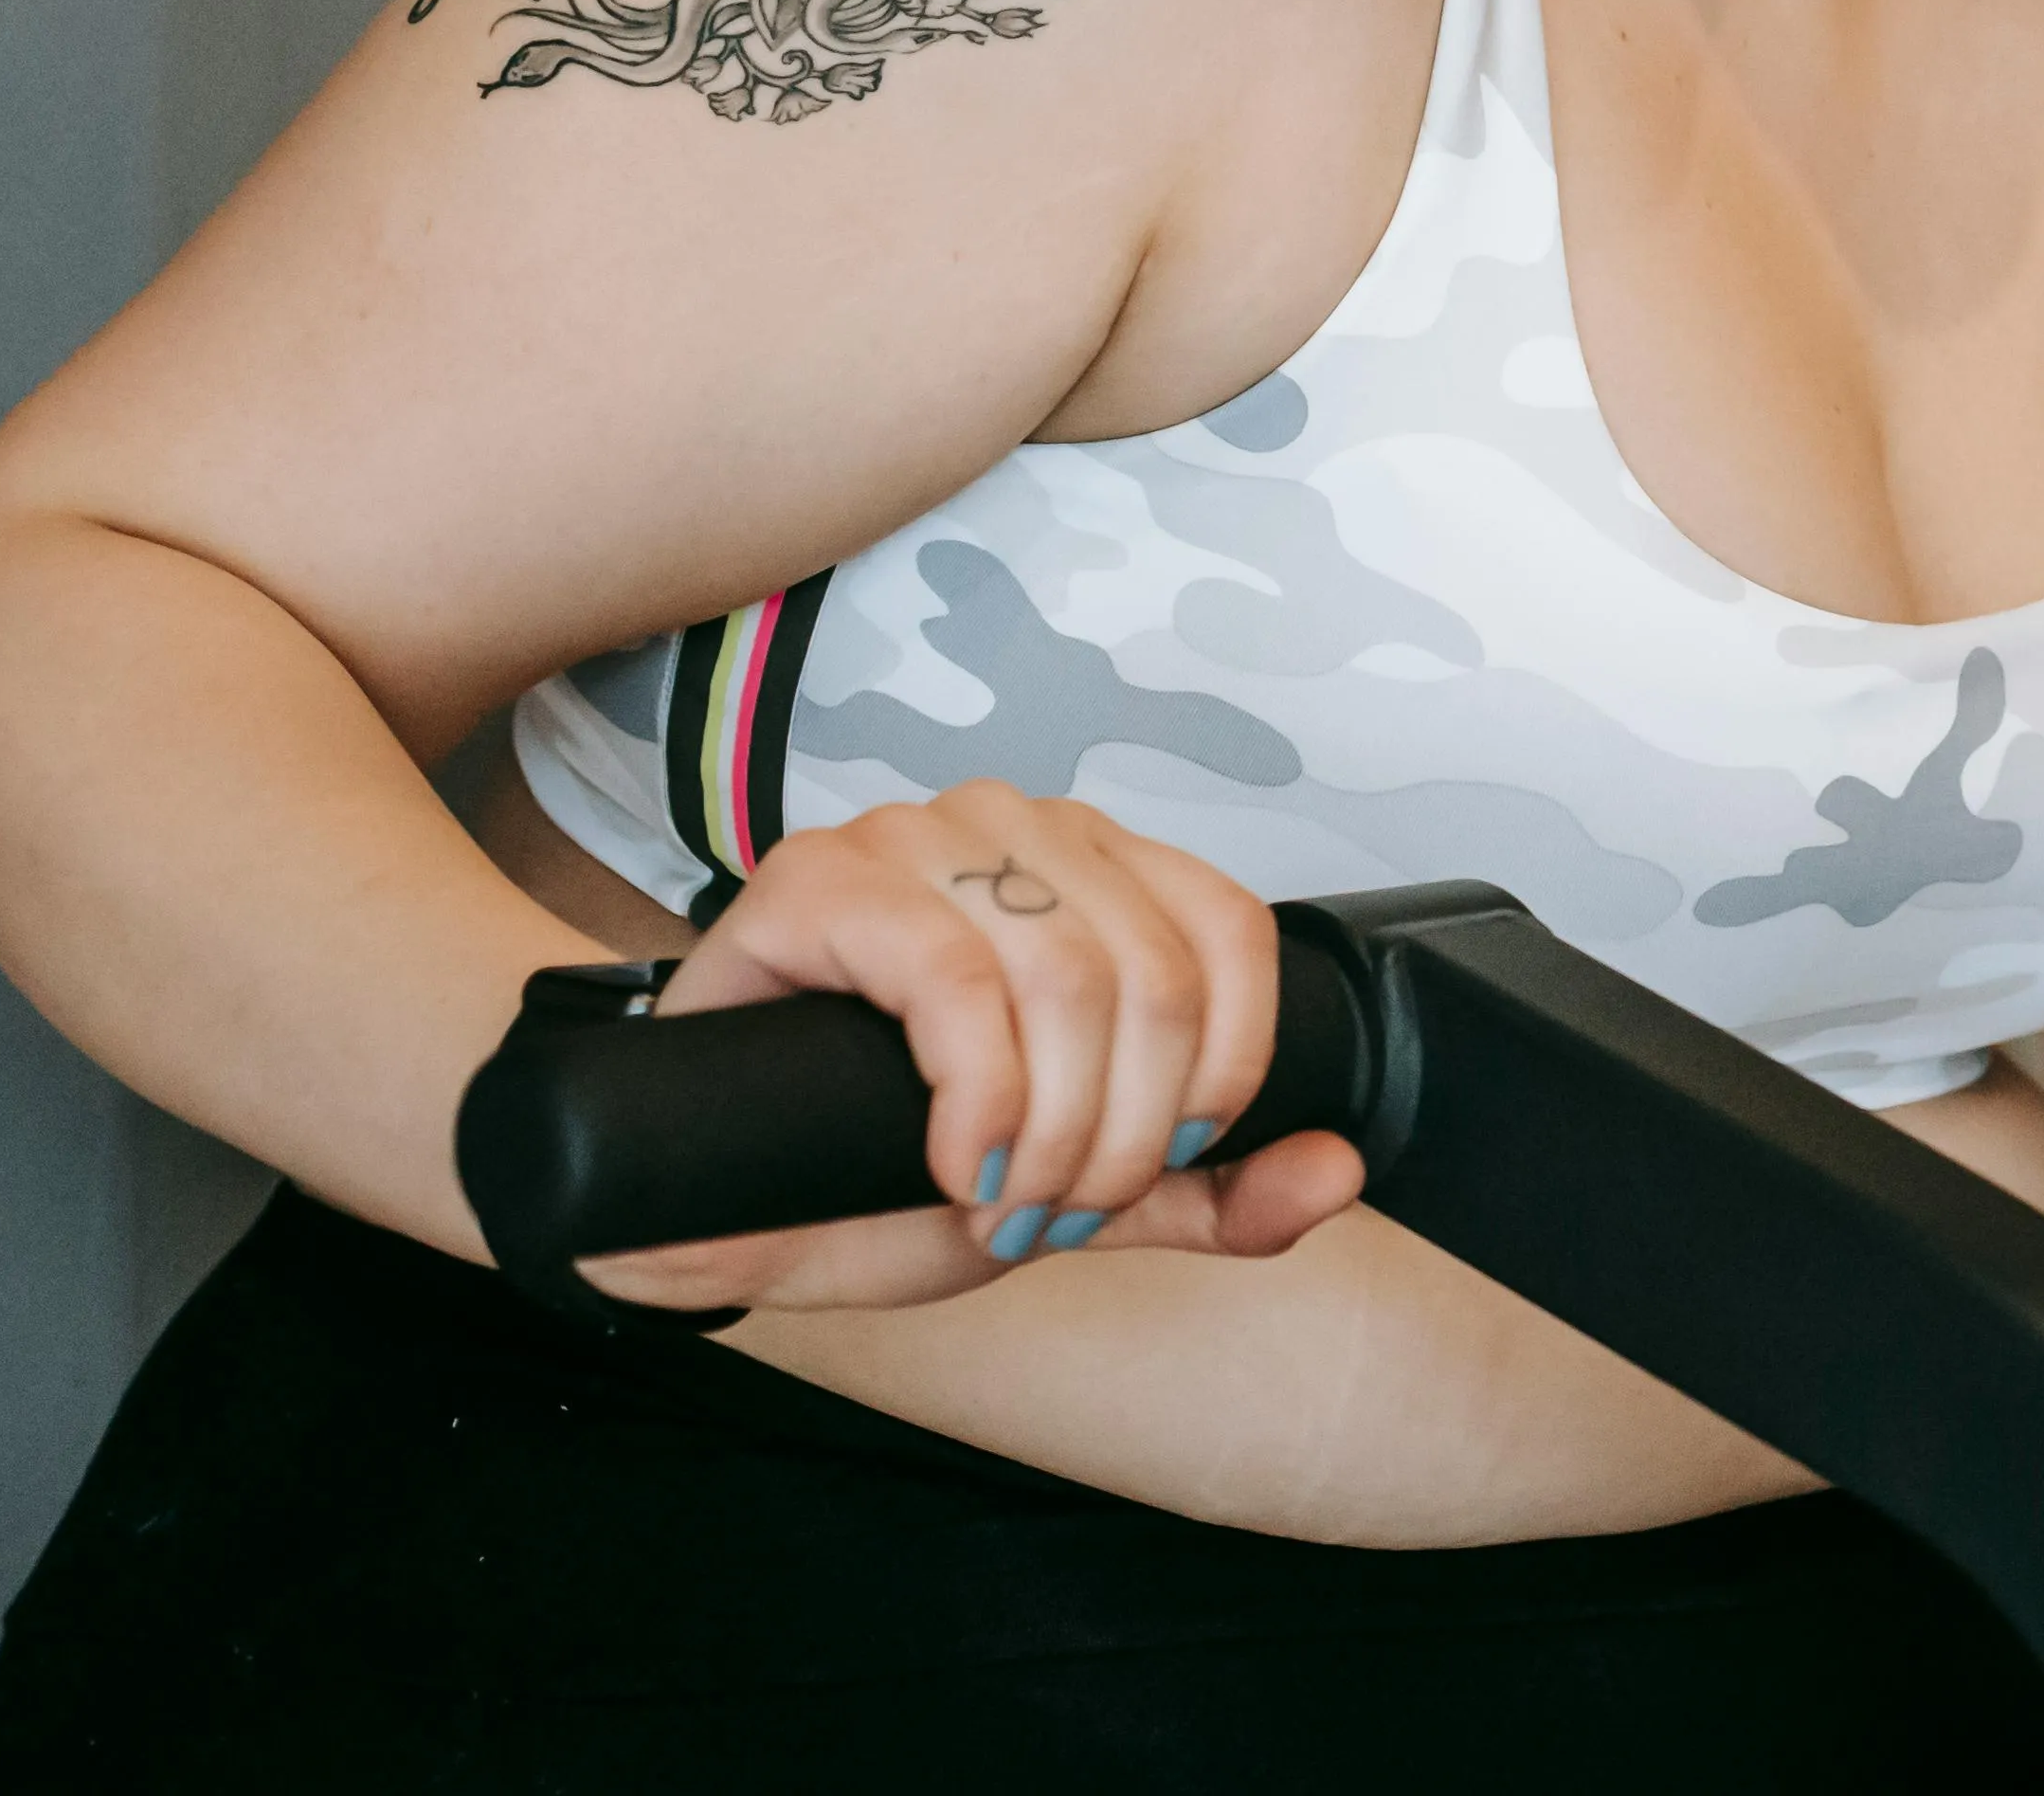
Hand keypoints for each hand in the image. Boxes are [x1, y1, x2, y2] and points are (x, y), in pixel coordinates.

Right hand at [565, 782, 1364, 1315]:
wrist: (704, 1208)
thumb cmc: (877, 1169)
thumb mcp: (1076, 1191)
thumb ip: (1209, 1189)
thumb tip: (1339, 1167)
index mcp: (1096, 870)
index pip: (1231, 933)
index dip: (1221, 1074)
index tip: (1156, 1168)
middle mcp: (1017, 830)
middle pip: (1155, 975)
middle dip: (1122, 1136)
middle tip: (1054, 1213)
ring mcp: (915, 840)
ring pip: (1068, 975)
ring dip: (1050, 1131)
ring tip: (1000, 1201)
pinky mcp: (818, 880)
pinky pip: (953, 981)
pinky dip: (976, 1100)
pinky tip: (951, 1163)